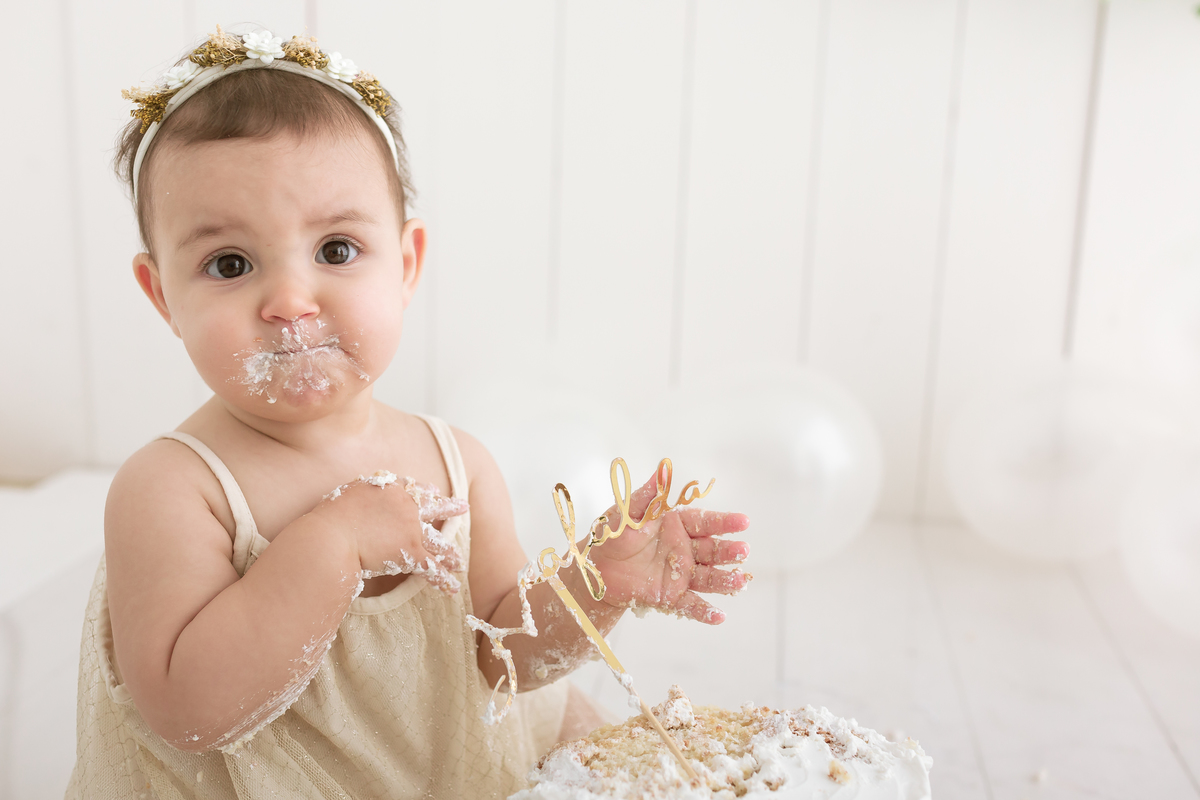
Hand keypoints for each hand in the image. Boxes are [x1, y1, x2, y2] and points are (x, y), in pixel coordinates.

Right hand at [314, 471, 467, 593]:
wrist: (333, 537)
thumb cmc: (332, 519)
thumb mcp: (348, 496)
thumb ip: (363, 496)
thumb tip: (362, 500)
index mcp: (391, 490)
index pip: (413, 488)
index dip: (425, 491)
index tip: (434, 491)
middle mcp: (406, 507)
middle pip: (433, 506)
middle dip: (450, 507)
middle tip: (463, 506)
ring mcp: (411, 529)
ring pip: (438, 541)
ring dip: (450, 553)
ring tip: (459, 562)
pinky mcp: (411, 552)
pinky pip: (432, 568)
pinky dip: (443, 580)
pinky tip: (453, 588)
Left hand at [586, 469, 749, 623]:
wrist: (597, 569)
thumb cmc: (614, 535)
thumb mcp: (628, 513)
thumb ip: (648, 496)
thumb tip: (662, 469)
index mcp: (677, 525)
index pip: (705, 522)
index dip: (724, 522)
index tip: (743, 521)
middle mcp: (685, 549)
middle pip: (712, 550)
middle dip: (729, 551)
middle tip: (744, 550)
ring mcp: (681, 574)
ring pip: (708, 577)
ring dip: (724, 580)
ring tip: (739, 581)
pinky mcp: (672, 596)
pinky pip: (691, 604)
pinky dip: (705, 611)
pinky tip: (719, 616)